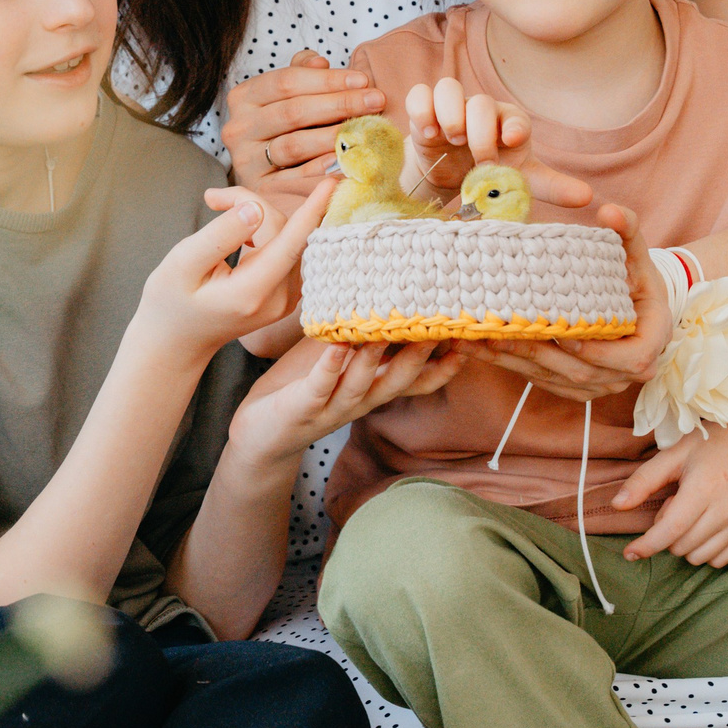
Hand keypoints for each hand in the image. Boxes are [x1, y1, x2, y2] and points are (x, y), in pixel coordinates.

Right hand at [133, 179, 334, 361]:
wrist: (176, 339)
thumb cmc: (170, 300)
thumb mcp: (183, 262)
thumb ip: (221, 234)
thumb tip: (254, 208)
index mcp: (253, 293)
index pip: (291, 244)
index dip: (311, 211)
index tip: (331, 184)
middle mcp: (278, 299)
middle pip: (284, 232)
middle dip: (252, 205)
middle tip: (213, 198)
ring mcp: (286, 300)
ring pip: (286, 237)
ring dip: (258, 216)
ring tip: (219, 209)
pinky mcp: (286, 294)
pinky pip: (285, 248)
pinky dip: (264, 231)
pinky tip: (239, 233)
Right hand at [220, 51, 386, 185]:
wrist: (263, 174)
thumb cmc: (282, 127)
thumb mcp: (285, 95)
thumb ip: (300, 73)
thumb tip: (320, 62)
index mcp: (243, 97)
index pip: (286, 82)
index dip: (327, 80)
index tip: (363, 80)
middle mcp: (238, 128)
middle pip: (293, 111)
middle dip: (339, 104)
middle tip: (375, 101)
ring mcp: (245, 161)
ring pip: (293, 144)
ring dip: (333, 135)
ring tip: (365, 129)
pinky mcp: (259, 188)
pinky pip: (294, 177)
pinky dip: (321, 166)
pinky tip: (345, 156)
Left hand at [229, 337, 463, 462]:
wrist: (261, 434)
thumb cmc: (303, 386)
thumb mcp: (340, 359)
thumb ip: (364, 337)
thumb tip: (385, 294)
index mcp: (373, 389)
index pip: (418, 381)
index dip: (444, 366)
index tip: (467, 341)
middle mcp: (361, 400)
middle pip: (399, 382)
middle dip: (421, 358)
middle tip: (441, 331)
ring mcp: (333, 406)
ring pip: (363, 384)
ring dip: (377, 359)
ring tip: (387, 331)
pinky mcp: (303, 408)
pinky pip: (320, 387)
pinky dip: (330, 367)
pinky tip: (337, 347)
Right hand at [403, 80, 591, 207]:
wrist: (449, 176)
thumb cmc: (490, 173)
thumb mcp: (520, 181)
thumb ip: (553, 187)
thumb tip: (588, 198)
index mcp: (508, 124)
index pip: (514, 116)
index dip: (513, 125)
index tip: (510, 140)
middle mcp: (481, 110)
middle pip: (480, 104)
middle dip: (479, 133)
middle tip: (479, 161)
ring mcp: (451, 107)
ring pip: (448, 88)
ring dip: (450, 113)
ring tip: (450, 139)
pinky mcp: (424, 111)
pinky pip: (420, 94)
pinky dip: (422, 110)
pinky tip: (428, 134)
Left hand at [459, 201, 673, 398]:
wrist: (632, 303)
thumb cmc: (634, 276)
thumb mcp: (636, 252)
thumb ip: (628, 229)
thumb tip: (611, 211)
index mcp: (650, 341)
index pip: (631, 359)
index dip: (599, 353)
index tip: (567, 337)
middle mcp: (626, 370)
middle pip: (583, 373)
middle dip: (539, 355)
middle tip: (500, 334)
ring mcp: (601, 382)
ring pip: (557, 380)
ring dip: (515, 362)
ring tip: (478, 340)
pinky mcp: (575, 386)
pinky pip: (544, 382)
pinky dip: (512, 366)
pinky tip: (481, 348)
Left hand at [613, 427, 727, 566]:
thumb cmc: (711, 445)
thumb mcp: (673, 455)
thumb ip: (643, 480)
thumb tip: (617, 505)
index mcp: (704, 489)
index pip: (671, 530)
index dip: (647, 545)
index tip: (630, 553)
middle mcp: (726, 510)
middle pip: (681, 546)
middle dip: (666, 532)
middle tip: (676, 503)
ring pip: (698, 557)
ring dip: (684, 543)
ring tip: (693, 512)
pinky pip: (720, 560)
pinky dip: (705, 551)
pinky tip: (705, 527)